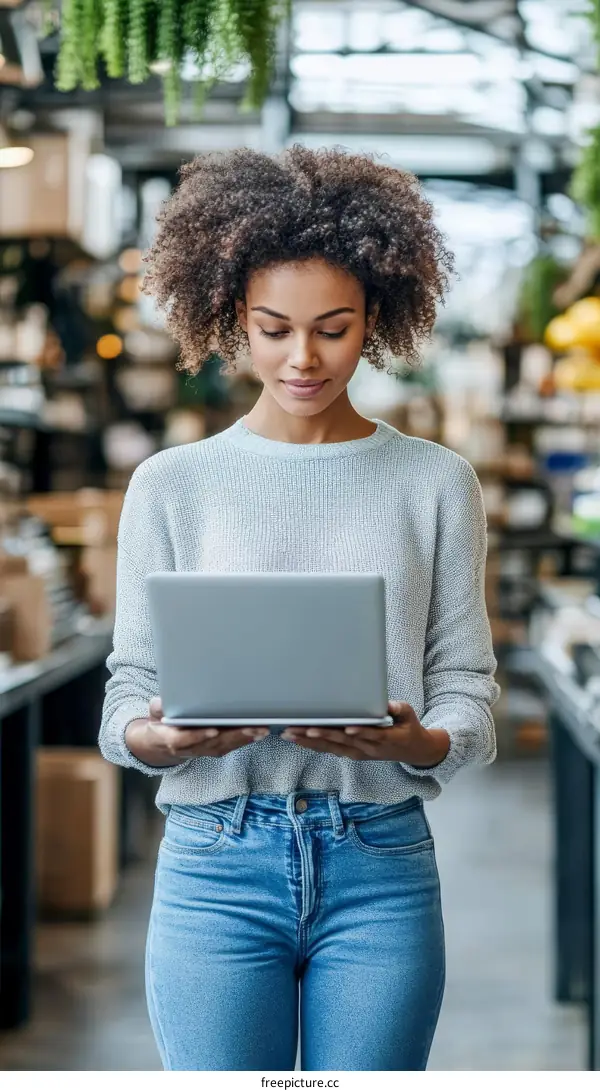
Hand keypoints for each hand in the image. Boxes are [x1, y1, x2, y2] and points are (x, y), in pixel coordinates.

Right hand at [125, 697, 270, 766]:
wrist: (159, 744)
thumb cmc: (159, 722)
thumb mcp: (153, 713)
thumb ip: (158, 707)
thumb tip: (163, 702)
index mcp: (171, 739)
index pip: (184, 740)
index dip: (198, 736)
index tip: (212, 730)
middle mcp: (189, 749)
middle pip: (212, 744)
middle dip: (233, 736)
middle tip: (251, 727)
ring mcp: (202, 751)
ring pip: (224, 746)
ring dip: (244, 739)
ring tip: (261, 729)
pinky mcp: (212, 750)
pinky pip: (229, 747)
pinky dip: (245, 740)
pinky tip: (258, 733)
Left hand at [275, 701, 449, 766]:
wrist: (412, 751)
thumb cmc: (409, 728)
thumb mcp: (410, 716)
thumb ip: (399, 709)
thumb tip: (390, 704)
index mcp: (384, 738)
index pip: (368, 734)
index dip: (357, 732)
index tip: (345, 728)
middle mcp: (368, 748)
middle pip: (341, 741)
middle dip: (319, 735)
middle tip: (299, 729)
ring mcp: (358, 753)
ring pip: (331, 748)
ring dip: (309, 742)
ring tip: (289, 734)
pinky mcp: (352, 753)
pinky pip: (330, 750)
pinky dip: (313, 746)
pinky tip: (297, 740)